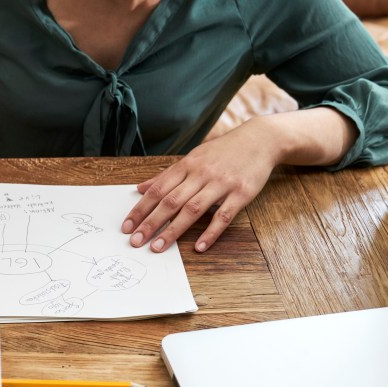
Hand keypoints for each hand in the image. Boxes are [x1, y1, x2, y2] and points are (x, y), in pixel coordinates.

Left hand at [121, 119, 278, 252]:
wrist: (260, 139)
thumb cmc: (222, 152)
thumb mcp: (193, 158)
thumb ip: (166, 175)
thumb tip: (139, 188)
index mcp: (187, 165)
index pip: (157, 189)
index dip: (140, 209)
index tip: (127, 226)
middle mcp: (201, 174)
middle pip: (171, 201)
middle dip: (150, 223)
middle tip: (135, 241)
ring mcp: (221, 184)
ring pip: (192, 209)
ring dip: (173, 230)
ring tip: (158, 247)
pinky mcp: (241, 194)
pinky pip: (223, 216)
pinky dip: (210, 232)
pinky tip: (198, 247)